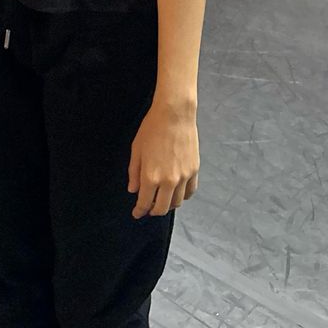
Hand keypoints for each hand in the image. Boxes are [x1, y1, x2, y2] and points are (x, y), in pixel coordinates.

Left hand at [128, 100, 198, 218]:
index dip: (139, 211)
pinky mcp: (194, 171)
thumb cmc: (152, 128)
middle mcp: (168, 181)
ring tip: (162, 200)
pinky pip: (189, 192)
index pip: (145, 203)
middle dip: (153, 211)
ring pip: (177, 203)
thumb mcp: (136, 149)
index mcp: (151, 176)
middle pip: (162, 208)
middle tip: (148, 208)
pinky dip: (182, 197)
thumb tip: (133, 190)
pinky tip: (176, 193)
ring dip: (168, 205)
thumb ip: (134, 173)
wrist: (174, 114)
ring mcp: (183, 177)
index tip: (137, 213)